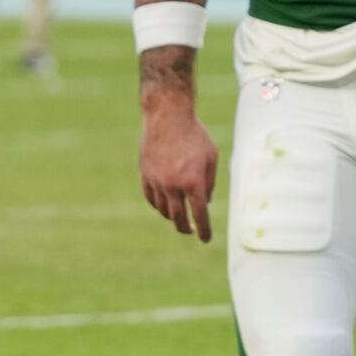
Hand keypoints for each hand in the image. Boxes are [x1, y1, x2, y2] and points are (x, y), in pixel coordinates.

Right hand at [139, 95, 218, 242]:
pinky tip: (165, 204)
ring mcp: (157, 181)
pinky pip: (151, 198)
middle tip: (191, 230)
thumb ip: (209, 183)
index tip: (206, 239)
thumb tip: (204, 203)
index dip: (204, 230)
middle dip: (186, 228)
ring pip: (164, 210)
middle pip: (179, 219)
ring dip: (173, 216)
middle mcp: (174, 185)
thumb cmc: (194, 134)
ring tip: (180, 214)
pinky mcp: (145, 175)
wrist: (168, 116)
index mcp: (194, 182)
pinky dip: (159, 204)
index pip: (199, 215)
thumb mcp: (211, 157)